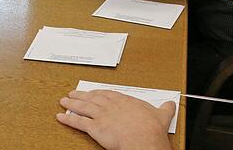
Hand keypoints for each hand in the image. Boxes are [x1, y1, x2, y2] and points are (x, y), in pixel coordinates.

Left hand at [57, 90, 174, 149]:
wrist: (144, 140)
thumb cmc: (152, 130)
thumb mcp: (162, 116)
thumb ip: (165, 109)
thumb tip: (171, 104)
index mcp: (126, 102)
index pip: (108, 94)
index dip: (98, 93)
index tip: (92, 92)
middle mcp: (112, 106)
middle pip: (93, 98)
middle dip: (82, 96)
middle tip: (73, 94)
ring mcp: (102, 116)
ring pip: (83, 108)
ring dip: (72, 104)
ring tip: (64, 101)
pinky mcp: (96, 128)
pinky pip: (79, 123)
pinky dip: (68, 119)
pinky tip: (61, 117)